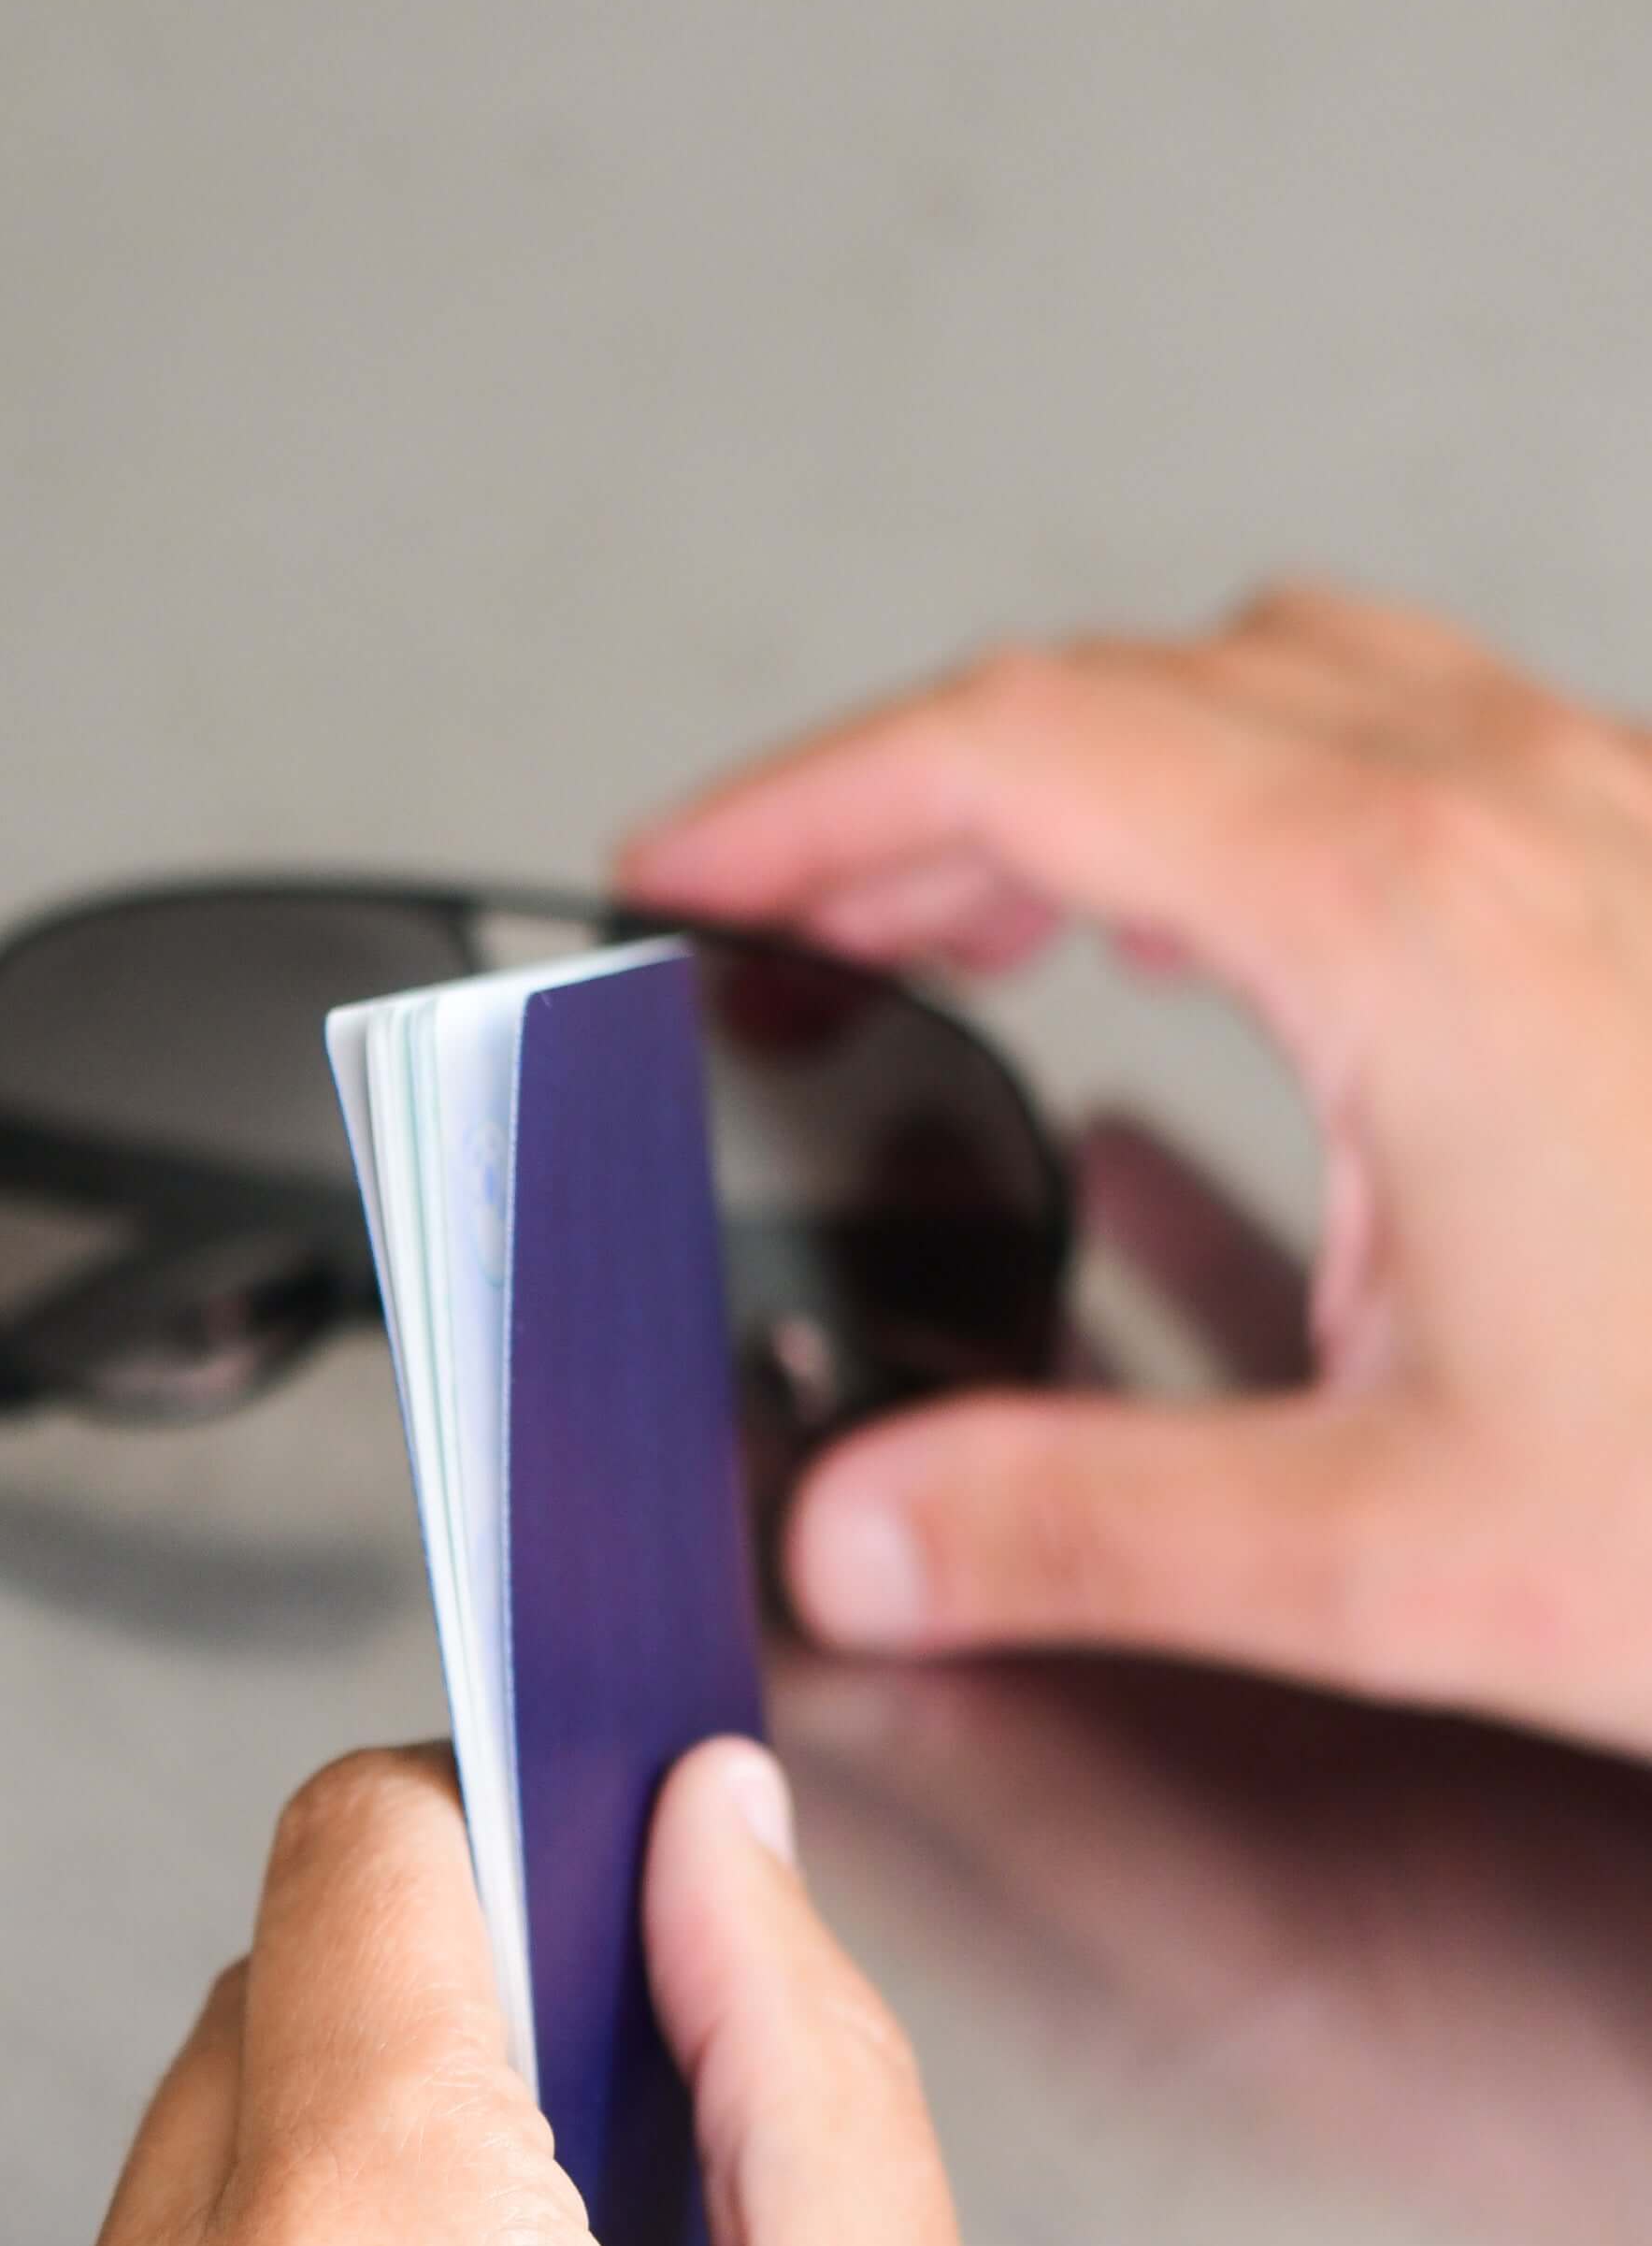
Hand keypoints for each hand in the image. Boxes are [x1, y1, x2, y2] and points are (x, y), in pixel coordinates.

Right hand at [625, 584, 1651, 1757]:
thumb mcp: (1396, 1556)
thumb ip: (1081, 1529)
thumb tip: (863, 1532)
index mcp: (1410, 931)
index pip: (1022, 755)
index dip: (810, 797)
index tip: (687, 870)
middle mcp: (1528, 829)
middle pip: (1148, 689)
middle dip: (929, 787)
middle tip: (799, 919)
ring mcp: (1624, 841)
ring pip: (1306, 693)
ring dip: (1109, 775)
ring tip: (987, 916)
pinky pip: (1433, 762)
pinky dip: (1265, 814)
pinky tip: (1254, 972)